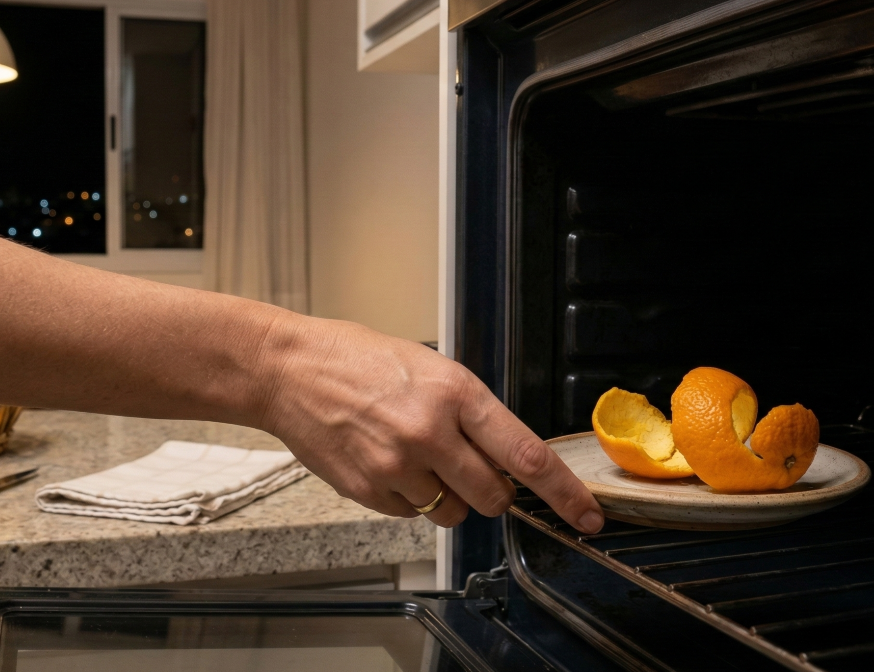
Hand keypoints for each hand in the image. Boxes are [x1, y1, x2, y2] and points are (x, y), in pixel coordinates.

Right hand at [256, 315, 603, 533]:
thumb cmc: (356, 358)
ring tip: (415, 457)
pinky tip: (385, 461)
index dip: (564, 494)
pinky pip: (412, 514)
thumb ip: (470, 412)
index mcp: (455, 392)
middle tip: (468, 467)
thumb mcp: (429, 366)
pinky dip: (408, 498)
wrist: (288, 369)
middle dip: (492, 492)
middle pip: (493, 496)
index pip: (527, 455)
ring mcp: (398, 466)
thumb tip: (506, 457)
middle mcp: (431, 432)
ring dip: (448, 497)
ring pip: (452, 512)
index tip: (586, 516)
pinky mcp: (369, 490)